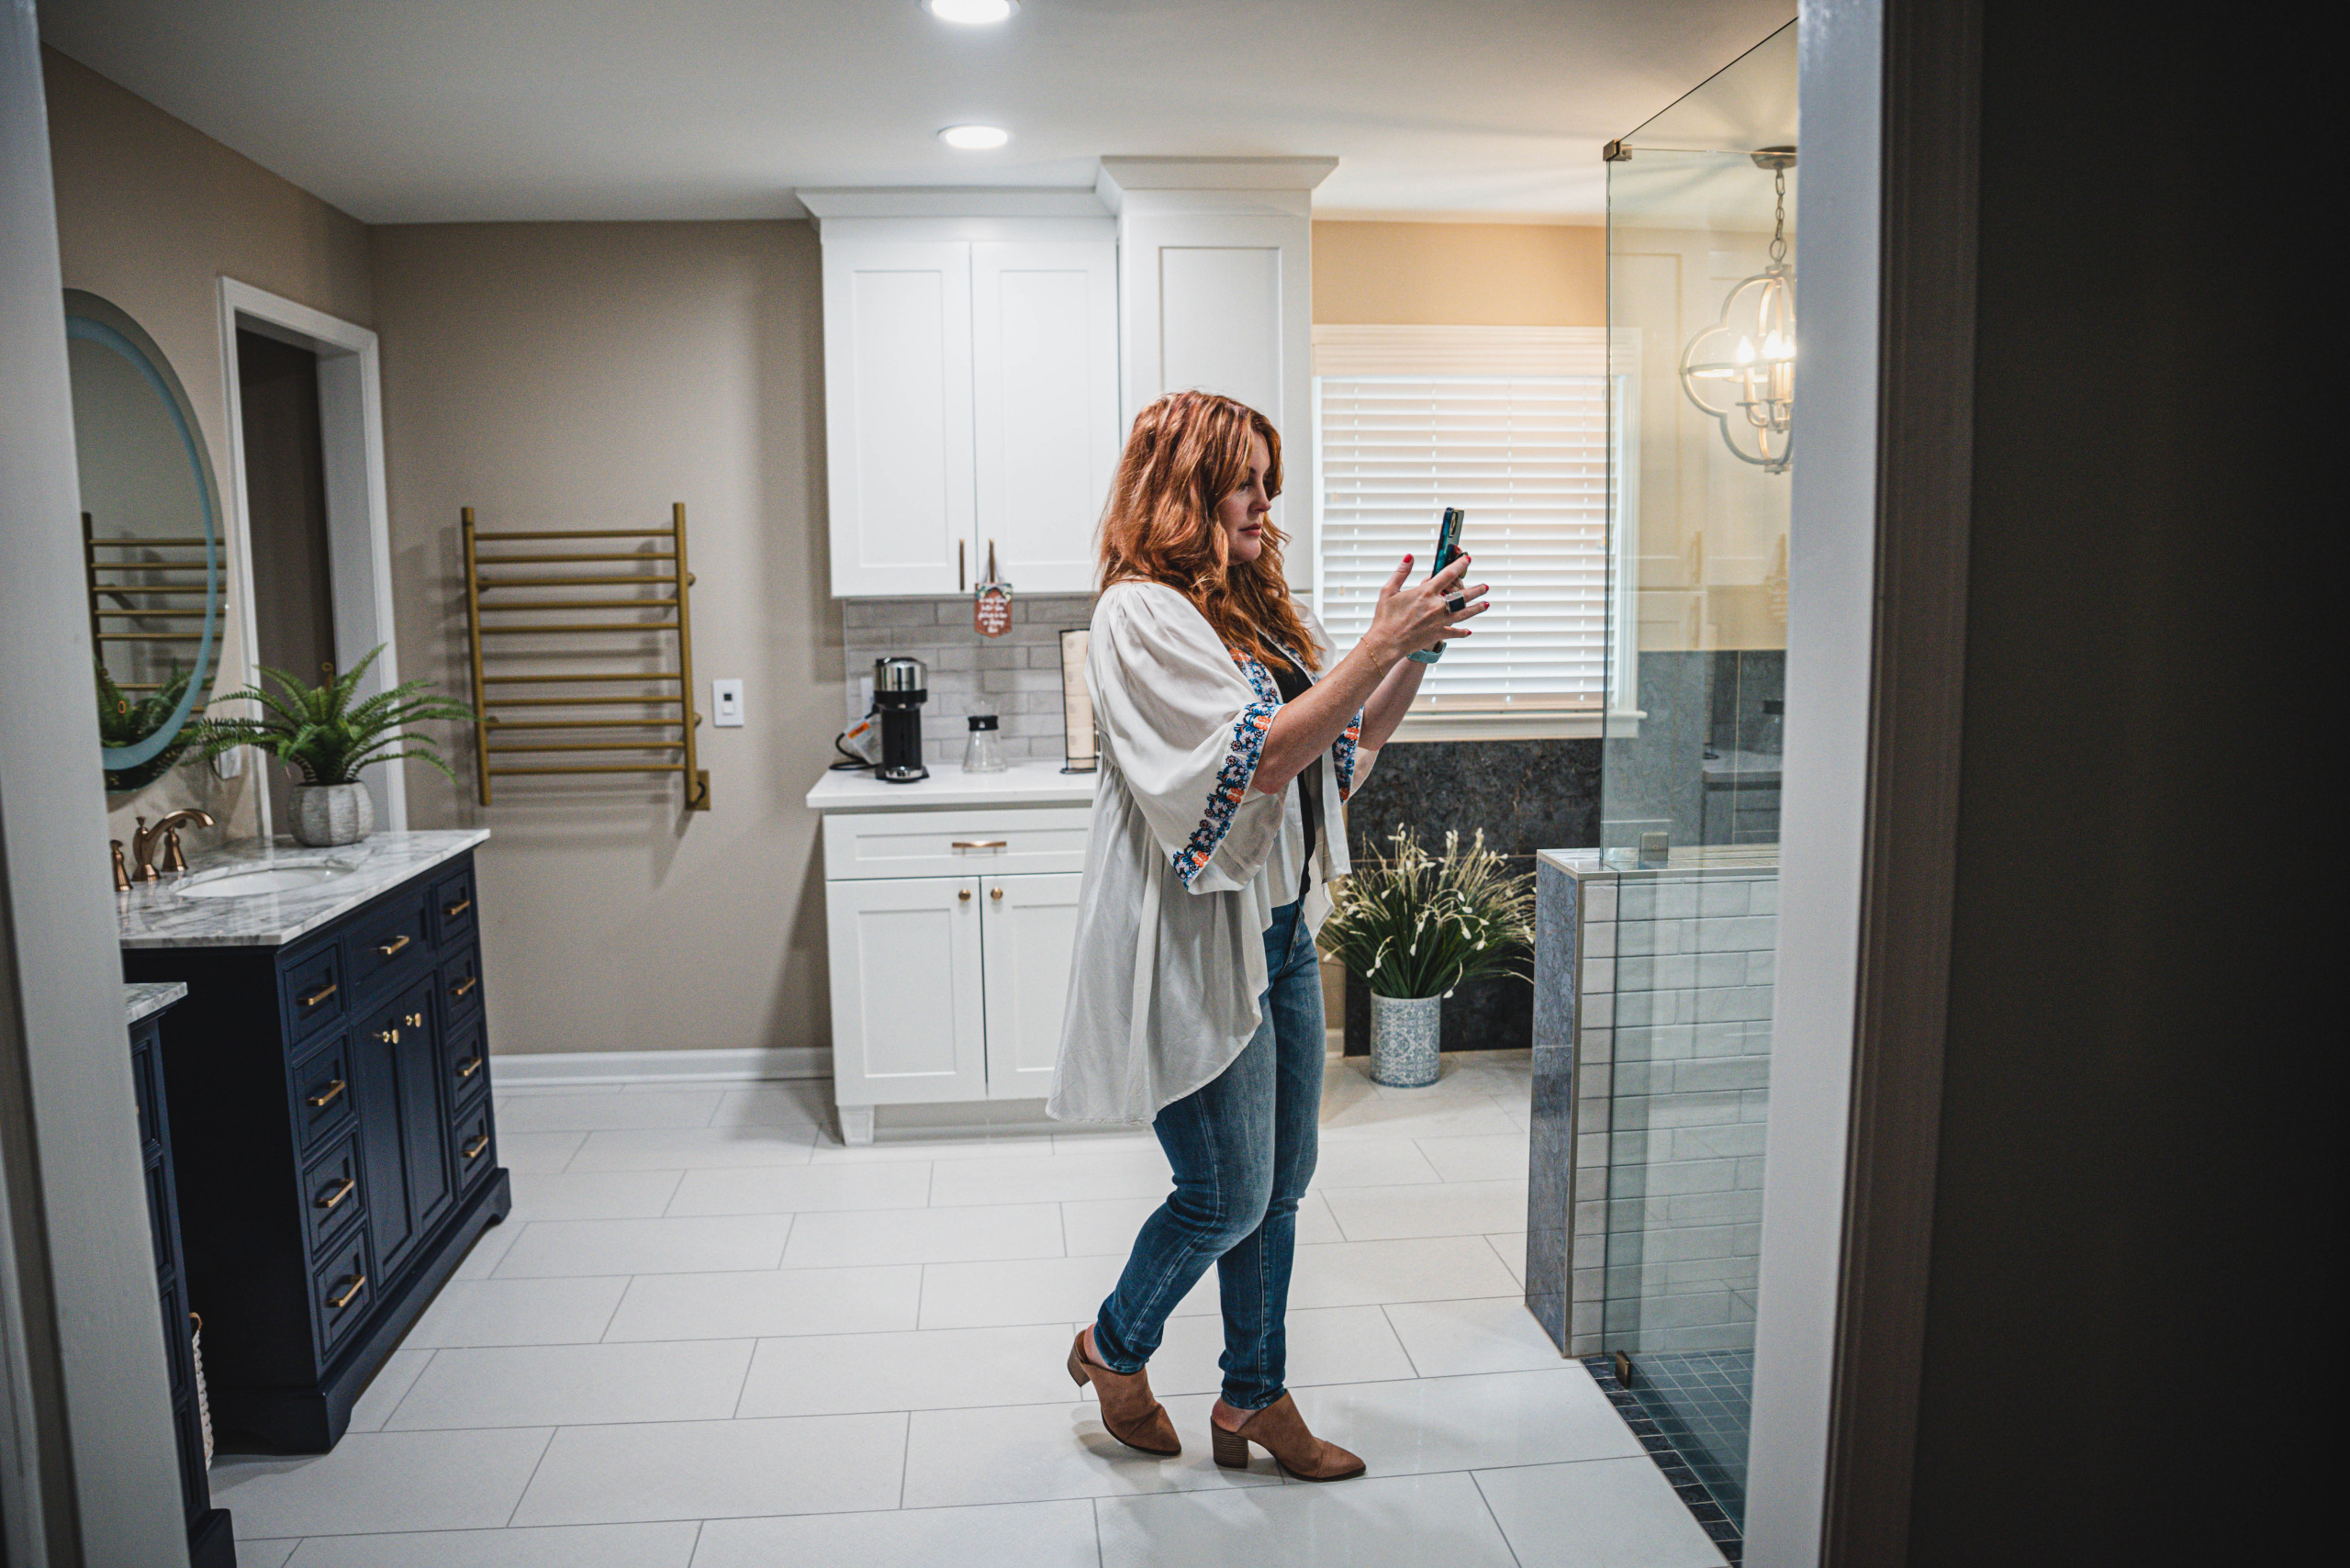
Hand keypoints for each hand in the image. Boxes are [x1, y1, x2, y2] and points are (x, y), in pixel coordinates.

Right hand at [1365, 553, 1488, 664]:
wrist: (1386, 643)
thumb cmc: (1385, 617)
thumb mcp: (1388, 590)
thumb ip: (1401, 572)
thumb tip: (1409, 557)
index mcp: (1425, 592)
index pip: (1448, 574)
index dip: (1460, 565)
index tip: (1467, 560)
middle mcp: (1436, 606)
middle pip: (1462, 595)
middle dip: (1476, 590)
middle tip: (1485, 587)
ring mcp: (1439, 621)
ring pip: (1464, 613)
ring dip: (1477, 608)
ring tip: (1487, 604)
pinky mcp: (1437, 634)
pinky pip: (1454, 632)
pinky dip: (1462, 632)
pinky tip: (1469, 631)